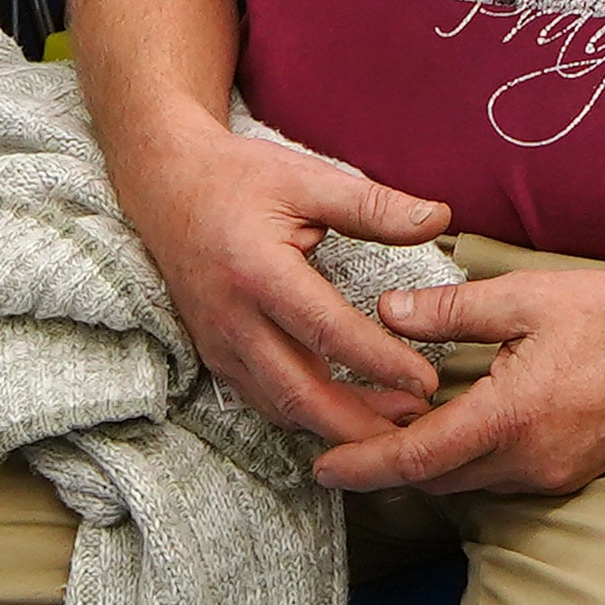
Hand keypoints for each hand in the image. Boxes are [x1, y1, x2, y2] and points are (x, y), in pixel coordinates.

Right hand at [111, 120, 458, 447]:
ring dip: (337, 426)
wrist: (164, 185)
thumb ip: (372, 205)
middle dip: (360, 423)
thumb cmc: (238, 178)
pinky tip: (347, 414)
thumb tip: (440, 218)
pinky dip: (306, 416)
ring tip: (394, 427)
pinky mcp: (215, 354)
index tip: (426, 381)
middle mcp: (232, 318)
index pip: (327, 332)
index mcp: (257, 271)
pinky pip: (263, 400)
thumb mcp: (306, 178)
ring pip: (281, 407)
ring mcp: (218, 343)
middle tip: (418, 426)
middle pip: (300, 392)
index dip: (380, 362)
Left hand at [310, 266, 604, 496]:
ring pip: (465, 481)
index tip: (322, 465)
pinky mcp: (569, 473)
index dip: (363, 464)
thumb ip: (453, 309)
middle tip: (341, 438)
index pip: (416, 456)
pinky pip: (498, 476)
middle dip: (384, 466)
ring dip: (425, 462)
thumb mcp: (529, 298)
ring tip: (389, 426)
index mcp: (512, 418)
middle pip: (433, 479)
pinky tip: (453, 423)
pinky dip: (464, 457)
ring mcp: (551, 474)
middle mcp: (528, 461)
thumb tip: (390, 312)